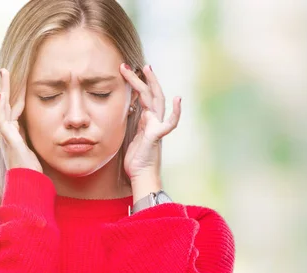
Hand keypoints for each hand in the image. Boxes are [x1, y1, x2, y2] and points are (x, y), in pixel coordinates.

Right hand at [0, 68, 42, 172]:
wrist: (28, 182)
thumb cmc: (32, 169)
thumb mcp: (35, 147)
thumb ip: (34, 137)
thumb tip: (43, 127)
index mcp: (14, 132)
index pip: (14, 109)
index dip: (15, 95)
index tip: (19, 82)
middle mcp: (7, 131)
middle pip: (5, 104)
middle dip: (6, 87)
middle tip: (5, 71)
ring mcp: (6, 134)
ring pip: (2, 107)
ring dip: (3, 90)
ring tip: (4, 74)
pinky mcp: (8, 138)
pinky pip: (3, 119)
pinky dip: (2, 106)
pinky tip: (2, 95)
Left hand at [120, 64, 181, 181]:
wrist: (141, 175)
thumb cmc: (136, 160)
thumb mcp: (130, 136)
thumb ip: (133, 123)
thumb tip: (129, 110)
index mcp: (146, 120)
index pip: (143, 96)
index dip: (138, 83)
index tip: (128, 71)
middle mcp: (153, 120)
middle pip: (151, 94)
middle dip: (144, 78)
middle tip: (137, 64)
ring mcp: (157, 126)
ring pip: (156, 101)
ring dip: (151, 84)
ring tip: (146, 69)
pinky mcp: (157, 135)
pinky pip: (170, 123)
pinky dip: (176, 112)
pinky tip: (178, 100)